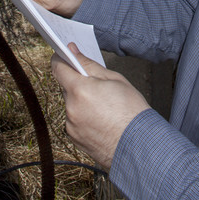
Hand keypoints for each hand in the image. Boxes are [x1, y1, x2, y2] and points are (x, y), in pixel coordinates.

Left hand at [51, 47, 150, 170]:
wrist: (140, 147)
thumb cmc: (131, 112)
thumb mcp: (114, 79)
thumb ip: (89, 65)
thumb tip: (73, 52)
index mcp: (80, 90)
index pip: (58, 68)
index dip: (61, 58)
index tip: (65, 55)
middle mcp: (71, 109)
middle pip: (66, 86)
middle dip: (78, 82)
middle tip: (98, 85)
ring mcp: (71, 126)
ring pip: (71, 104)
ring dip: (81, 100)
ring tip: (104, 106)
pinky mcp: (74, 139)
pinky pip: (74, 120)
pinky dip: (83, 116)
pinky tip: (101, 119)